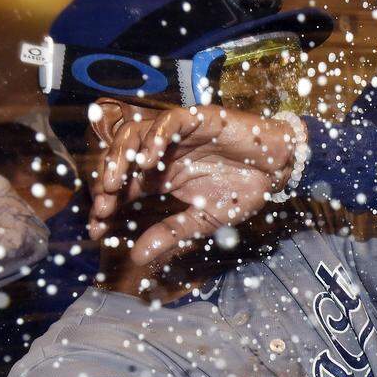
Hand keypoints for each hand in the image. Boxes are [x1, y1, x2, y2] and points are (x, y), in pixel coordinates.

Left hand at [88, 102, 302, 264]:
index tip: (97, 230)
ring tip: (115, 183)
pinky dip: (156, 137)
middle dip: (106, 185)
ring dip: (119, 158)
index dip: (106, 207)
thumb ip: (172, 233)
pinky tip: (150, 159)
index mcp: (160, 178)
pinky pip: (168, 121)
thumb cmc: (244, 191)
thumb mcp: (205, 220)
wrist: (278, 170)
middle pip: (119, 160)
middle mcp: (161, 154)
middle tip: (102, 208)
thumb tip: (137, 257)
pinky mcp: (195, 119)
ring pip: (133, 134)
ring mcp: (176, 135)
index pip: (122, 189)